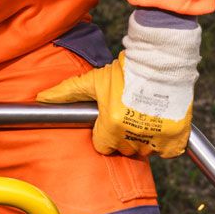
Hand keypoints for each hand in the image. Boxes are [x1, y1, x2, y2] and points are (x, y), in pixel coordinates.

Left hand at [35, 12, 200, 158]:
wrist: (163, 61)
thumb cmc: (126, 70)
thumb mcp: (94, 80)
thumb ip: (66, 92)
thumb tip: (39, 98)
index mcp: (111, 125)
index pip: (102, 146)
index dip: (105, 134)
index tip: (111, 121)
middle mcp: (132, 135)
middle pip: (124, 149)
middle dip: (124, 137)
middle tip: (129, 117)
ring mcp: (155, 137)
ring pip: (145, 151)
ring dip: (144, 140)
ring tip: (145, 119)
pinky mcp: (175, 137)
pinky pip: (166, 152)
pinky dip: (165, 143)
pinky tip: (160, 126)